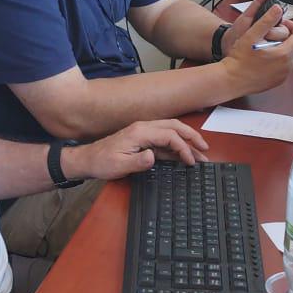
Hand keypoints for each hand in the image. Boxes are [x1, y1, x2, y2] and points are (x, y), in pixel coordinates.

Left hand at [70, 119, 208, 179]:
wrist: (88, 160)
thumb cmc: (102, 162)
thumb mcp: (119, 165)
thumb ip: (138, 161)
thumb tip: (154, 156)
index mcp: (140, 131)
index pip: (169, 135)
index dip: (183, 147)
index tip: (190, 161)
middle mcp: (144, 128)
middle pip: (174, 127)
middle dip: (191, 136)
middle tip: (205, 149)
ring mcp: (144, 133)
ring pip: (171, 132)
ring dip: (186, 140)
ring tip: (200, 152)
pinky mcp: (143, 141)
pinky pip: (164, 141)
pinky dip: (176, 147)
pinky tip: (183, 156)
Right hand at [220, 0, 292, 93]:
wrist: (231, 80)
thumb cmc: (239, 60)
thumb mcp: (252, 35)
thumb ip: (267, 20)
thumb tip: (277, 9)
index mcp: (284, 54)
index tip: (284, 24)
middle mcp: (287, 67)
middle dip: (290, 37)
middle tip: (275, 33)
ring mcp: (283, 76)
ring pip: (292, 57)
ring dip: (285, 48)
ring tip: (269, 44)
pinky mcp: (278, 81)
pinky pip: (285, 67)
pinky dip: (281, 60)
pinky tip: (267, 56)